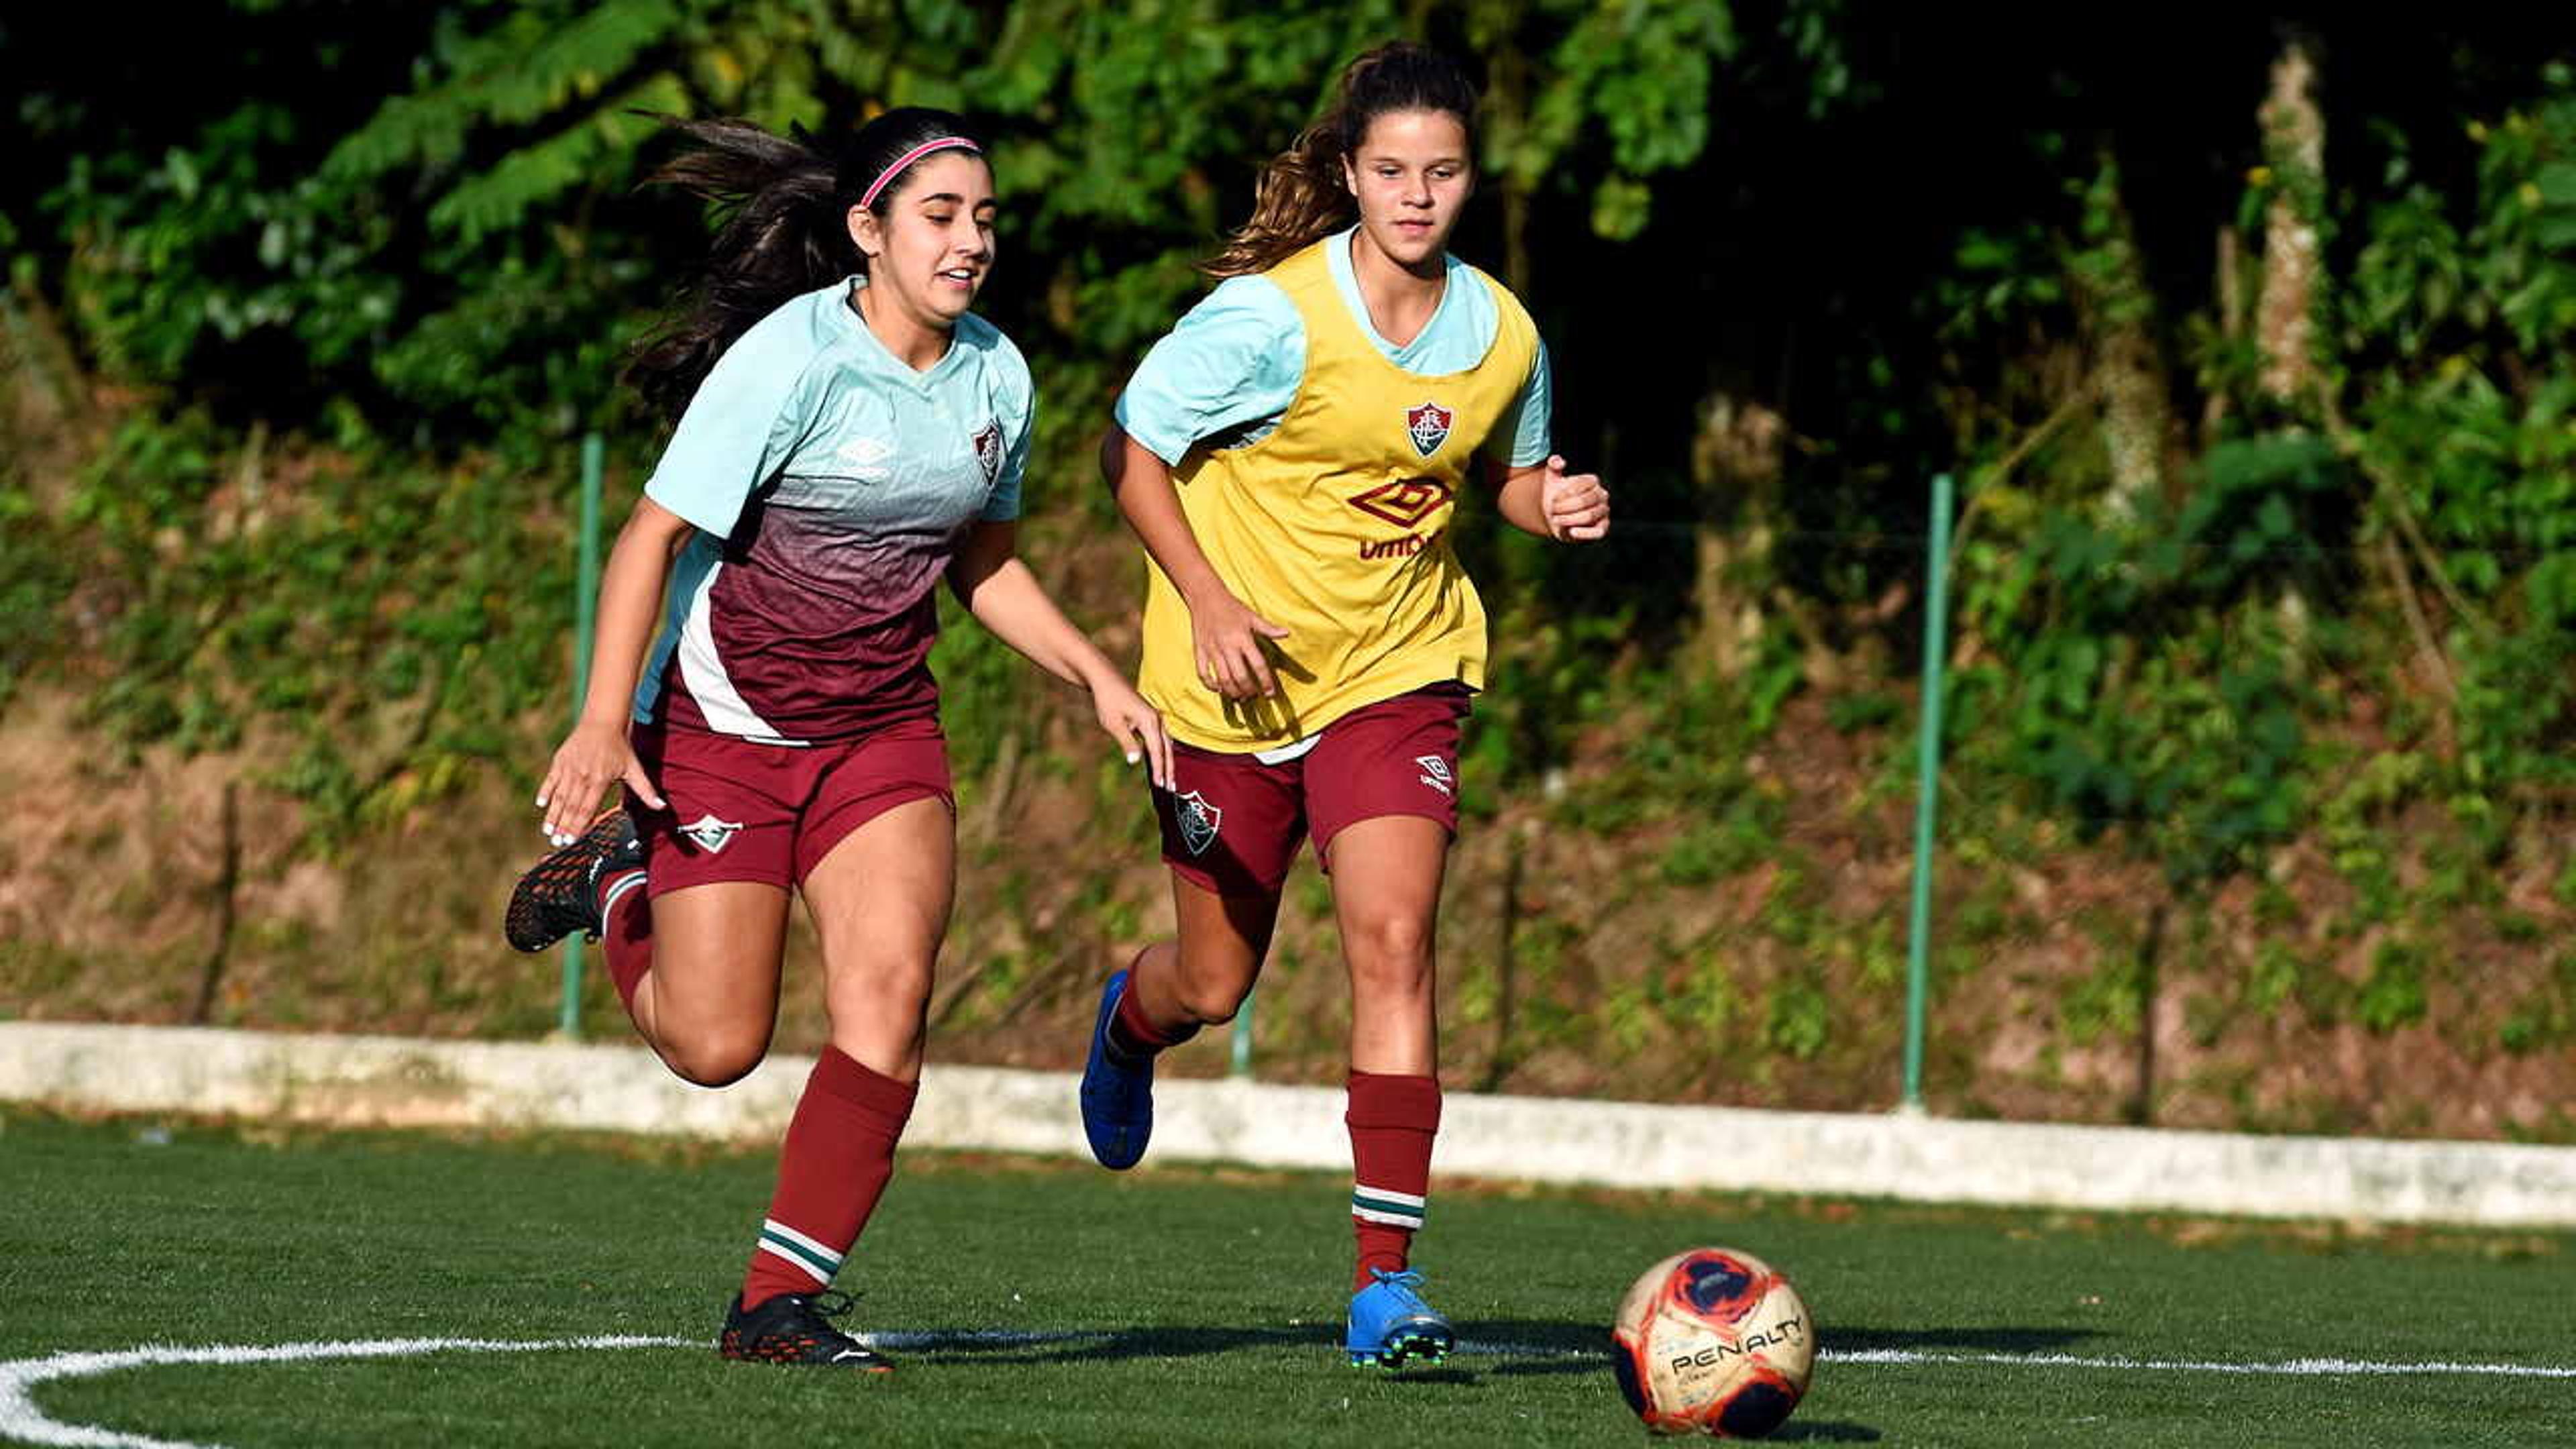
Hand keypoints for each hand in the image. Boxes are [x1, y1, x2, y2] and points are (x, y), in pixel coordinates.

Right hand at [535, 718, 665, 844]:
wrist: (603, 721)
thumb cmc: (621, 747)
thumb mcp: (634, 768)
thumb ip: (645, 790)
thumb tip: (661, 807)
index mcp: (600, 780)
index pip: (587, 809)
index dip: (578, 826)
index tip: (572, 841)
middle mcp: (583, 775)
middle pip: (571, 806)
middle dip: (563, 826)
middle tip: (557, 842)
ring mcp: (569, 768)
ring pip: (559, 796)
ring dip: (553, 814)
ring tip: (548, 830)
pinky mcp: (560, 760)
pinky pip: (551, 779)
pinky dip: (545, 792)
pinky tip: (541, 805)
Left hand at [1090, 675, 1174, 790]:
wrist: (1105, 680)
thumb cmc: (1107, 701)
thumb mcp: (1114, 724)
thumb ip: (1127, 743)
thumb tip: (1135, 761)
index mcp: (1149, 721)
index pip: (1157, 751)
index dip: (1159, 769)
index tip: (1161, 786)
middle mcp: (1156, 719)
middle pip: (1167, 748)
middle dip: (1168, 768)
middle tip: (1171, 788)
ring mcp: (1154, 717)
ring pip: (1165, 743)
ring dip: (1166, 761)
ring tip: (1168, 778)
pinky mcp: (1149, 717)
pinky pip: (1159, 738)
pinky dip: (1160, 751)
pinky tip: (1158, 761)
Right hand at [1186, 587, 1290, 699]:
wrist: (1206, 596)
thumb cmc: (1232, 607)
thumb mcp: (1252, 616)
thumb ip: (1268, 628)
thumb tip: (1286, 634)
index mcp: (1243, 638)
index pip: (1258, 665)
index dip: (1266, 682)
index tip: (1270, 693)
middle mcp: (1228, 646)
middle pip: (1240, 677)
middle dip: (1249, 691)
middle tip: (1254, 696)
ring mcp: (1212, 650)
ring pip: (1223, 679)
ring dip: (1232, 692)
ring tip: (1240, 697)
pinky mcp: (1199, 650)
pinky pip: (1202, 673)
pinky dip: (1210, 684)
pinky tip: (1219, 689)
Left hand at [1539, 455, 1610, 541]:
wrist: (1556, 516)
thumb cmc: (1556, 496)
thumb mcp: (1551, 480)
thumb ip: (1553, 467)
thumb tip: (1557, 461)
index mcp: (1592, 481)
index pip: (1581, 485)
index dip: (1564, 494)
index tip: (1552, 499)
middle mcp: (1602, 495)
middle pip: (1585, 501)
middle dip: (1565, 507)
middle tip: (1551, 511)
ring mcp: (1604, 511)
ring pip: (1589, 516)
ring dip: (1569, 519)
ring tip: (1556, 520)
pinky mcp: (1603, 527)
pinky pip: (1598, 532)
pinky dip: (1585, 533)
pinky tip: (1571, 532)